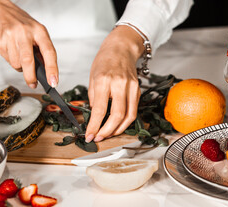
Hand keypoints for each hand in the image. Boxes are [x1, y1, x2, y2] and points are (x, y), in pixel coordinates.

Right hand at [0, 0, 57, 88]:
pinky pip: (7, 60)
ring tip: (18, 54)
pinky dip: (10, 60)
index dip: (52, 69)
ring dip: (19, 66)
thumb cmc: (20, 24)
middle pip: (28, 61)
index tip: (53, 82)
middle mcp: (25, 32)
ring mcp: (11, 36)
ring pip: (16, 64)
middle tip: (33, 84)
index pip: (49, 52)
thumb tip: (46, 71)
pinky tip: (9, 49)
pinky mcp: (0, 42)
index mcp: (39, 31)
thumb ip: (41, 50)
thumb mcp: (36, 33)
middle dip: (30, 76)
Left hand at [85, 25, 144, 142]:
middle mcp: (119, 84)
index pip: (100, 109)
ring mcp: (132, 87)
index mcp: (104, 81)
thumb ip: (93, 98)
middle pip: (117, 115)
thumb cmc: (104, 61)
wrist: (121, 48)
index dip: (94, 126)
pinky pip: (133, 110)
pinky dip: (125, 121)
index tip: (89, 135)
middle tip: (98, 138)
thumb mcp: (92, 78)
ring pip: (129, 116)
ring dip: (118, 129)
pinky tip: (117, 125)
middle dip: (107, 131)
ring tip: (107, 134)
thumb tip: (94, 116)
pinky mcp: (138, 90)